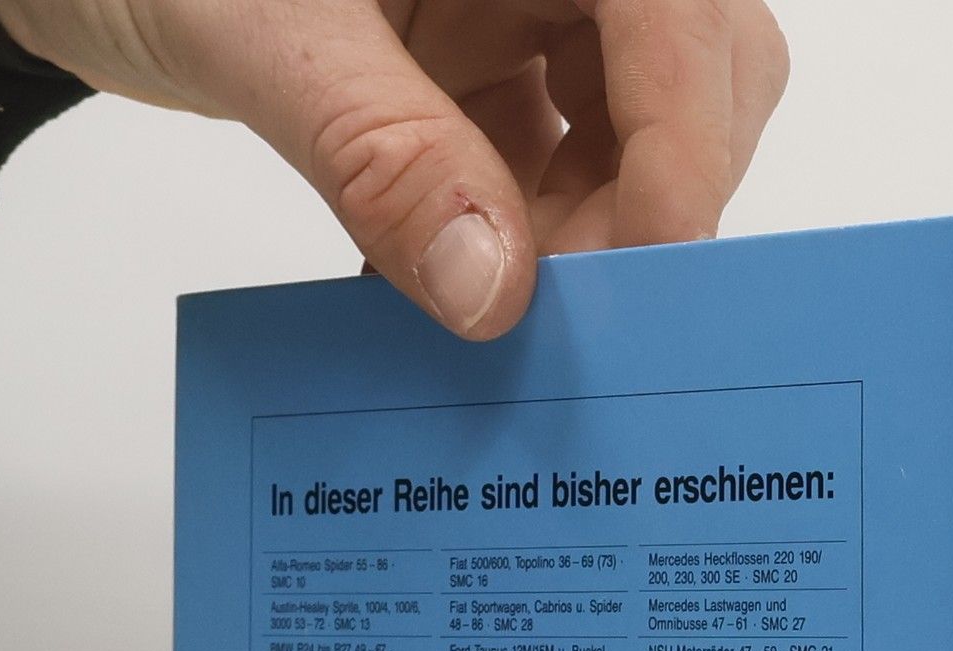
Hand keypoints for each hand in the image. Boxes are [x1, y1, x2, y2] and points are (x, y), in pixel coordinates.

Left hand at [0, 0, 789, 337]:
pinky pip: (551, 172)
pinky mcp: (484, 75)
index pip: (677, 9)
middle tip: (579, 311)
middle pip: (695, 70)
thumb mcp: (257, 31)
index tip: (650, 269)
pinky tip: (456, 288)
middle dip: (653, 197)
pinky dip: (520, 244)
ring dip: (589, 239)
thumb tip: (491, 290)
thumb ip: (379, 150)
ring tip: (505, 317)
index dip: (687, 137)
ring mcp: (524, 9)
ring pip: (636, 135)